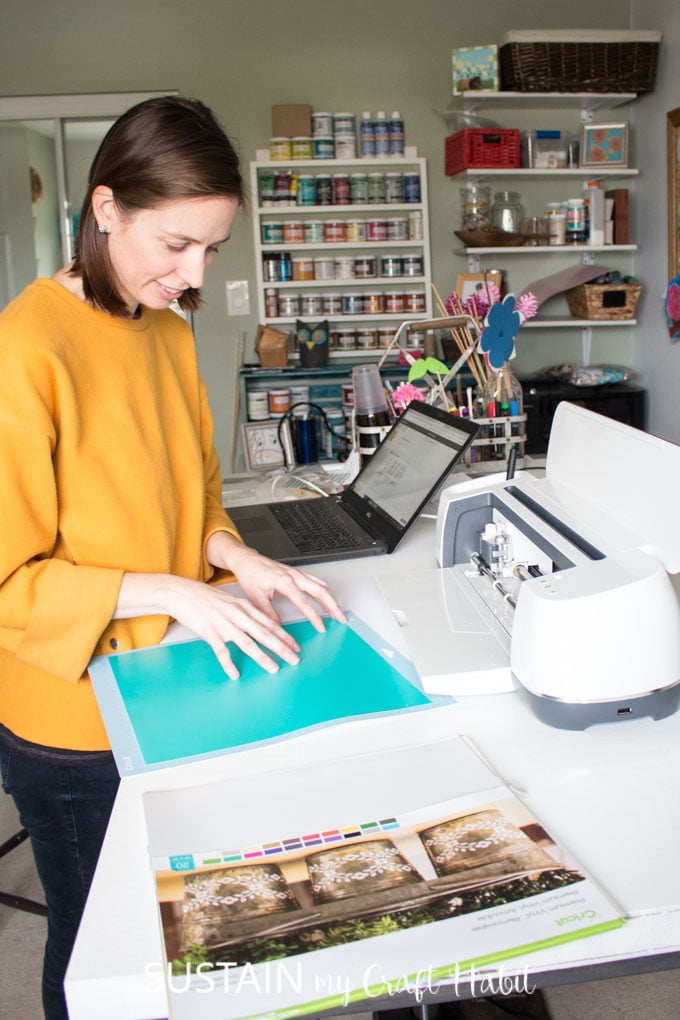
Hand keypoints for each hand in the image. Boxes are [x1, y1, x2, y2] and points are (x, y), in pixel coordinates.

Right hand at [115, 572, 310, 679]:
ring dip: (262, 657)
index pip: (268, 623)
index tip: (295, 646)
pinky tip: (234, 673)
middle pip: (263, 634)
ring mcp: (223, 624)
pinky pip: (220, 651)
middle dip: (281, 648)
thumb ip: (244, 613)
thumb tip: (259, 624)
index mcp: (243, 607)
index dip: (284, 636)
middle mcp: (236, 615)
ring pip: (247, 643)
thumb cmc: (205, 598)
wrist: (181, 592)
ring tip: (274, 668)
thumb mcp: (230, 602)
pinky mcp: (209, 632)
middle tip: (294, 659)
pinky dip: (228, 663)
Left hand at [205, 532, 346, 633]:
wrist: (247, 560)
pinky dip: (325, 592)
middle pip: (321, 591)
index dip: (314, 617)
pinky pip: (316, 582)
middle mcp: (294, 575)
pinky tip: (326, 601)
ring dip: (331, 599)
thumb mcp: (256, 597)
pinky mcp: (298, 573)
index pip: (304, 602)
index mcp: (284, 581)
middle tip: (341, 619)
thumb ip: (268, 613)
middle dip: (333, 606)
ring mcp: (298, 573)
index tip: (321, 627)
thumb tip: (278, 628)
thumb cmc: (251, 574)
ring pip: (321, 585)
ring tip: (337, 613)